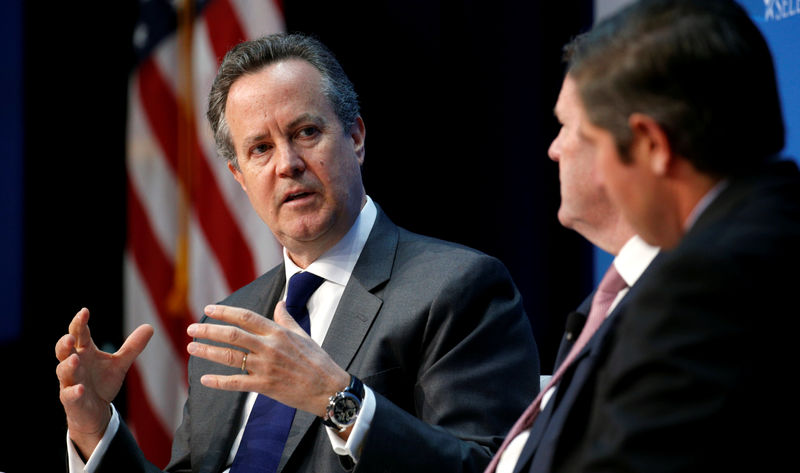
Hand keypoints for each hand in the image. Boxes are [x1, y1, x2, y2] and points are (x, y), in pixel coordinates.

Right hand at [55, 308, 153, 456]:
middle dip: (65, 344)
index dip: (79, 323)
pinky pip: (69, 395)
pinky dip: (74, 392)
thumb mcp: (120, 363)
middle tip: (70, 337)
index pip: (80, 334)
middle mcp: (75, 365)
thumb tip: (150, 326)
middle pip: (64, 351)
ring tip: (75, 360)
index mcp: (84, 352)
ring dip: (68, 366)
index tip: (84, 311)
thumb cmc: (102, 382)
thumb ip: (132, 346)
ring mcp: (70, 382)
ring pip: (63, 371)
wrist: (96, 411)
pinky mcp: (71, 400)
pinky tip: (80, 388)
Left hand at [187, 303, 349, 417]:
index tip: (208, 310)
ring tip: (192, 349)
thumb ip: (287, 319)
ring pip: (230, 357)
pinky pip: (236, 383)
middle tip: (192, 329)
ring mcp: (265, 367)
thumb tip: (280, 302)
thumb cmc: (317, 360)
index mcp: (278, 332)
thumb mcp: (303, 335)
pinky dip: (218, 382)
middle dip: (209, 331)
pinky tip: (204, 379)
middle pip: (232, 335)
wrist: (328, 388)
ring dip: (208, 352)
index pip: (245, 317)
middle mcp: (269, 347)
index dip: (225, 312)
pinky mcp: (264, 386)